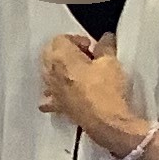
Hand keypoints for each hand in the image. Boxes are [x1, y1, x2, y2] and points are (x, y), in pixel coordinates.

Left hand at [39, 33, 146, 153]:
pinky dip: (55, 91)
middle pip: (50, 54)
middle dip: (66, 51)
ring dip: (60, 69)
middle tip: (85, 55)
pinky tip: (67, 91)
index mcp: (60, 58)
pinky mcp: (57, 106)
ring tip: (80, 71)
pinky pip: (49, 95)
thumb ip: (105, 46)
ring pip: (48, 73)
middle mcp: (50, 74)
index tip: (90, 46)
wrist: (107, 121)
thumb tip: (105, 39)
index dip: (76, 39)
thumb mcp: (110, 62)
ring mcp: (51, 91)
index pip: (60, 39)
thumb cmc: (106, 90)